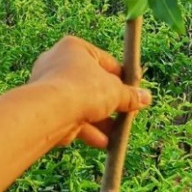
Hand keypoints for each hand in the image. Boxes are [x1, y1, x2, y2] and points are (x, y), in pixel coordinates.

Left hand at [28, 36, 150, 148]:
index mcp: (75, 48)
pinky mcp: (45, 109)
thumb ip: (130, 95)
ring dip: (102, 121)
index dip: (123, 79)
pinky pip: (71, 118)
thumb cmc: (82, 89)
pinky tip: (104, 143)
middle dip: (111, 103)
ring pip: (82, 104)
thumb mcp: (115, 91)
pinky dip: (88, 130)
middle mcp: (58, 63)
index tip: (135, 91)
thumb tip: (146, 98)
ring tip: (118, 134)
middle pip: (93, 85)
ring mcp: (49, 86)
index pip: (106, 62)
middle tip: (127, 114)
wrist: (49, 112)